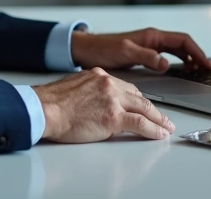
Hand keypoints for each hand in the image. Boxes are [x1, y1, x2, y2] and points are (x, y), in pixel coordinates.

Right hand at [34, 68, 175, 141]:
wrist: (44, 109)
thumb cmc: (50, 104)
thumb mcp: (73, 89)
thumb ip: (89, 93)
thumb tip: (95, 105)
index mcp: (98, 76)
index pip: (125, 87)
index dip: (137, 99)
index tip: (142, 105)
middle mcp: (108, 84)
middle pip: (138, 96)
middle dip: (152, 109)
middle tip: (161, 117)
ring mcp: (112, 100)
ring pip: (144, 108)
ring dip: (158, 119)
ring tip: (165, 127)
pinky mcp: (113, 117)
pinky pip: (140, 124)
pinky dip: (153, 129)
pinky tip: (159, 134)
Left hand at [70, 27, 210, 72]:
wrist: (86, 50)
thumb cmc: (103, 49)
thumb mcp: (125, 52)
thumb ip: (146, 57)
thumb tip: (166, 63)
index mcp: (152, 36)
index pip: (183, 41)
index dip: (197, 52)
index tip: (207, 63)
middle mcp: (152, 39)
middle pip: (183, 45)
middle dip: (197, 55)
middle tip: (208, 69)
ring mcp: (149, 46)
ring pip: (176, 51)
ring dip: (189, 58)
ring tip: (198, 70)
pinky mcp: (143, 54)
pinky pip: (167, 56)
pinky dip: (178, 62)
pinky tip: (180, 70)